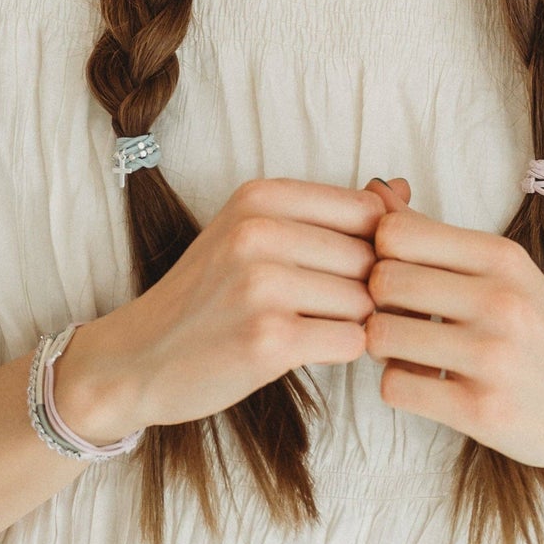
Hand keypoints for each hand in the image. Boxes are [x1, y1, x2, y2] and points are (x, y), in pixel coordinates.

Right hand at [108, 176, 397, 430]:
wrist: (140, 354)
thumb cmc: (209, 292)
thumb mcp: (255, 230)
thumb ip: (329, 212)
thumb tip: (404, 188)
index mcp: (260, 195)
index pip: (367, 208)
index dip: (377, 244)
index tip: (355, 267)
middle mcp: (260, 231)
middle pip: (371, 258)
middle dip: (368, 288)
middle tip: (336, 307)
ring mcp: (263, 285)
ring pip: (365, 301)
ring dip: (355, 321)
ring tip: (317, 325)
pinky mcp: (269, 339)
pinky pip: (351, 340)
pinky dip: (342, 349)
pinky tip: (308, 347)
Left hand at [360, 179, 543, 484]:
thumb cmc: (537, 327)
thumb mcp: (500, 269)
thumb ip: (433, 233)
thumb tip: (374, 189)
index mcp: (500, 256)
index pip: (395, 232)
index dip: (380, 252)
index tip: (397, 271)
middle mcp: (499, 300)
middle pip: (382, 281)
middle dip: (376, 300)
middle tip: (397, 314)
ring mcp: (492, 357)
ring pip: (380, 335)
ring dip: (383, 345)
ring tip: (407, 348)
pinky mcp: (482, 412)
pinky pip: (395, 387)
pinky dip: (399, 384)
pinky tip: (425, 381)